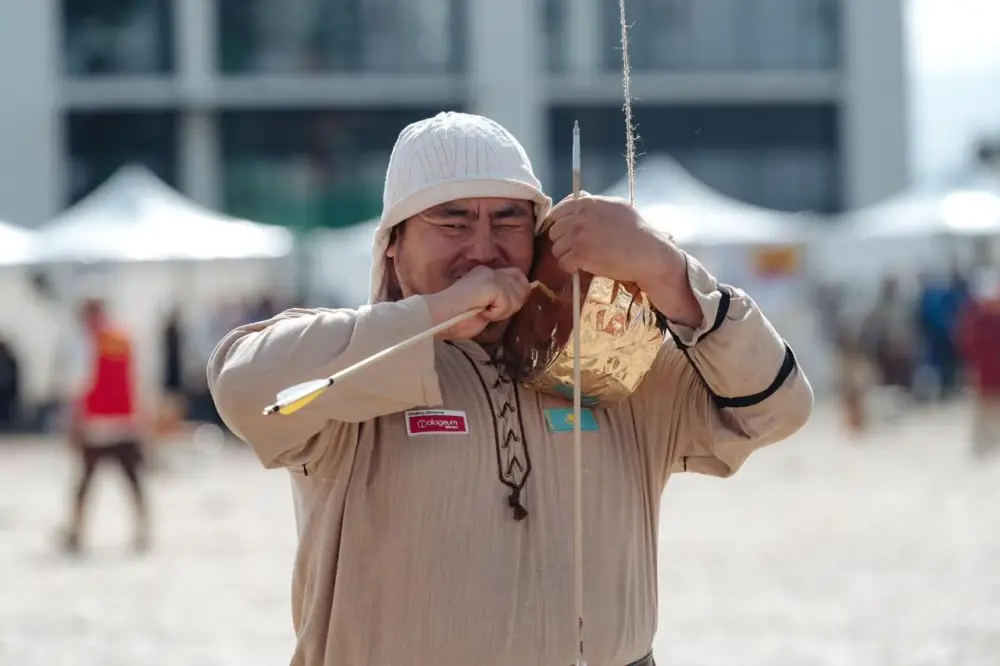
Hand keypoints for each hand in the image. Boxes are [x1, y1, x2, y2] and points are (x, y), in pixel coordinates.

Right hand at [423, 265, 531, 338]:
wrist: (438, 317)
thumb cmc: (456, 319)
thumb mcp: (485, 309)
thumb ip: (501, 302)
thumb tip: (519, 300)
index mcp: (486, 275)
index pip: (517, 276)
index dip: (518, 293)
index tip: (504, 309)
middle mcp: (489, 271)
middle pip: (522, 283)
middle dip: (515, 303)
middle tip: (494, 313)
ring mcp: (490, 276)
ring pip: (517, 295)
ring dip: (504, 311)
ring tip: (485, 313)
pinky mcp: (490, 284)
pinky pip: (507, 303)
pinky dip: (497, 314)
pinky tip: (482, 313)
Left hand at [546, 193, 678, 283]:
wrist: (648, 253)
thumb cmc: (637, 231)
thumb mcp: (618, 207)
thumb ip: (596, 204)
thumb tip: (580, 199)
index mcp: (588, 203)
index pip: (558, 212)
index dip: (558, 224)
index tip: (563, 233)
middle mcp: (581, 217)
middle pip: (554, 231)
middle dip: (562, 241)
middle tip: (574, 249)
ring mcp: (579, 236)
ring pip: (556, 248)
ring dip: (565, 256)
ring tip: (579, 259)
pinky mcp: (581, 254)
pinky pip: (563, 263)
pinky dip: (570, 268)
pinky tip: (581, 267)